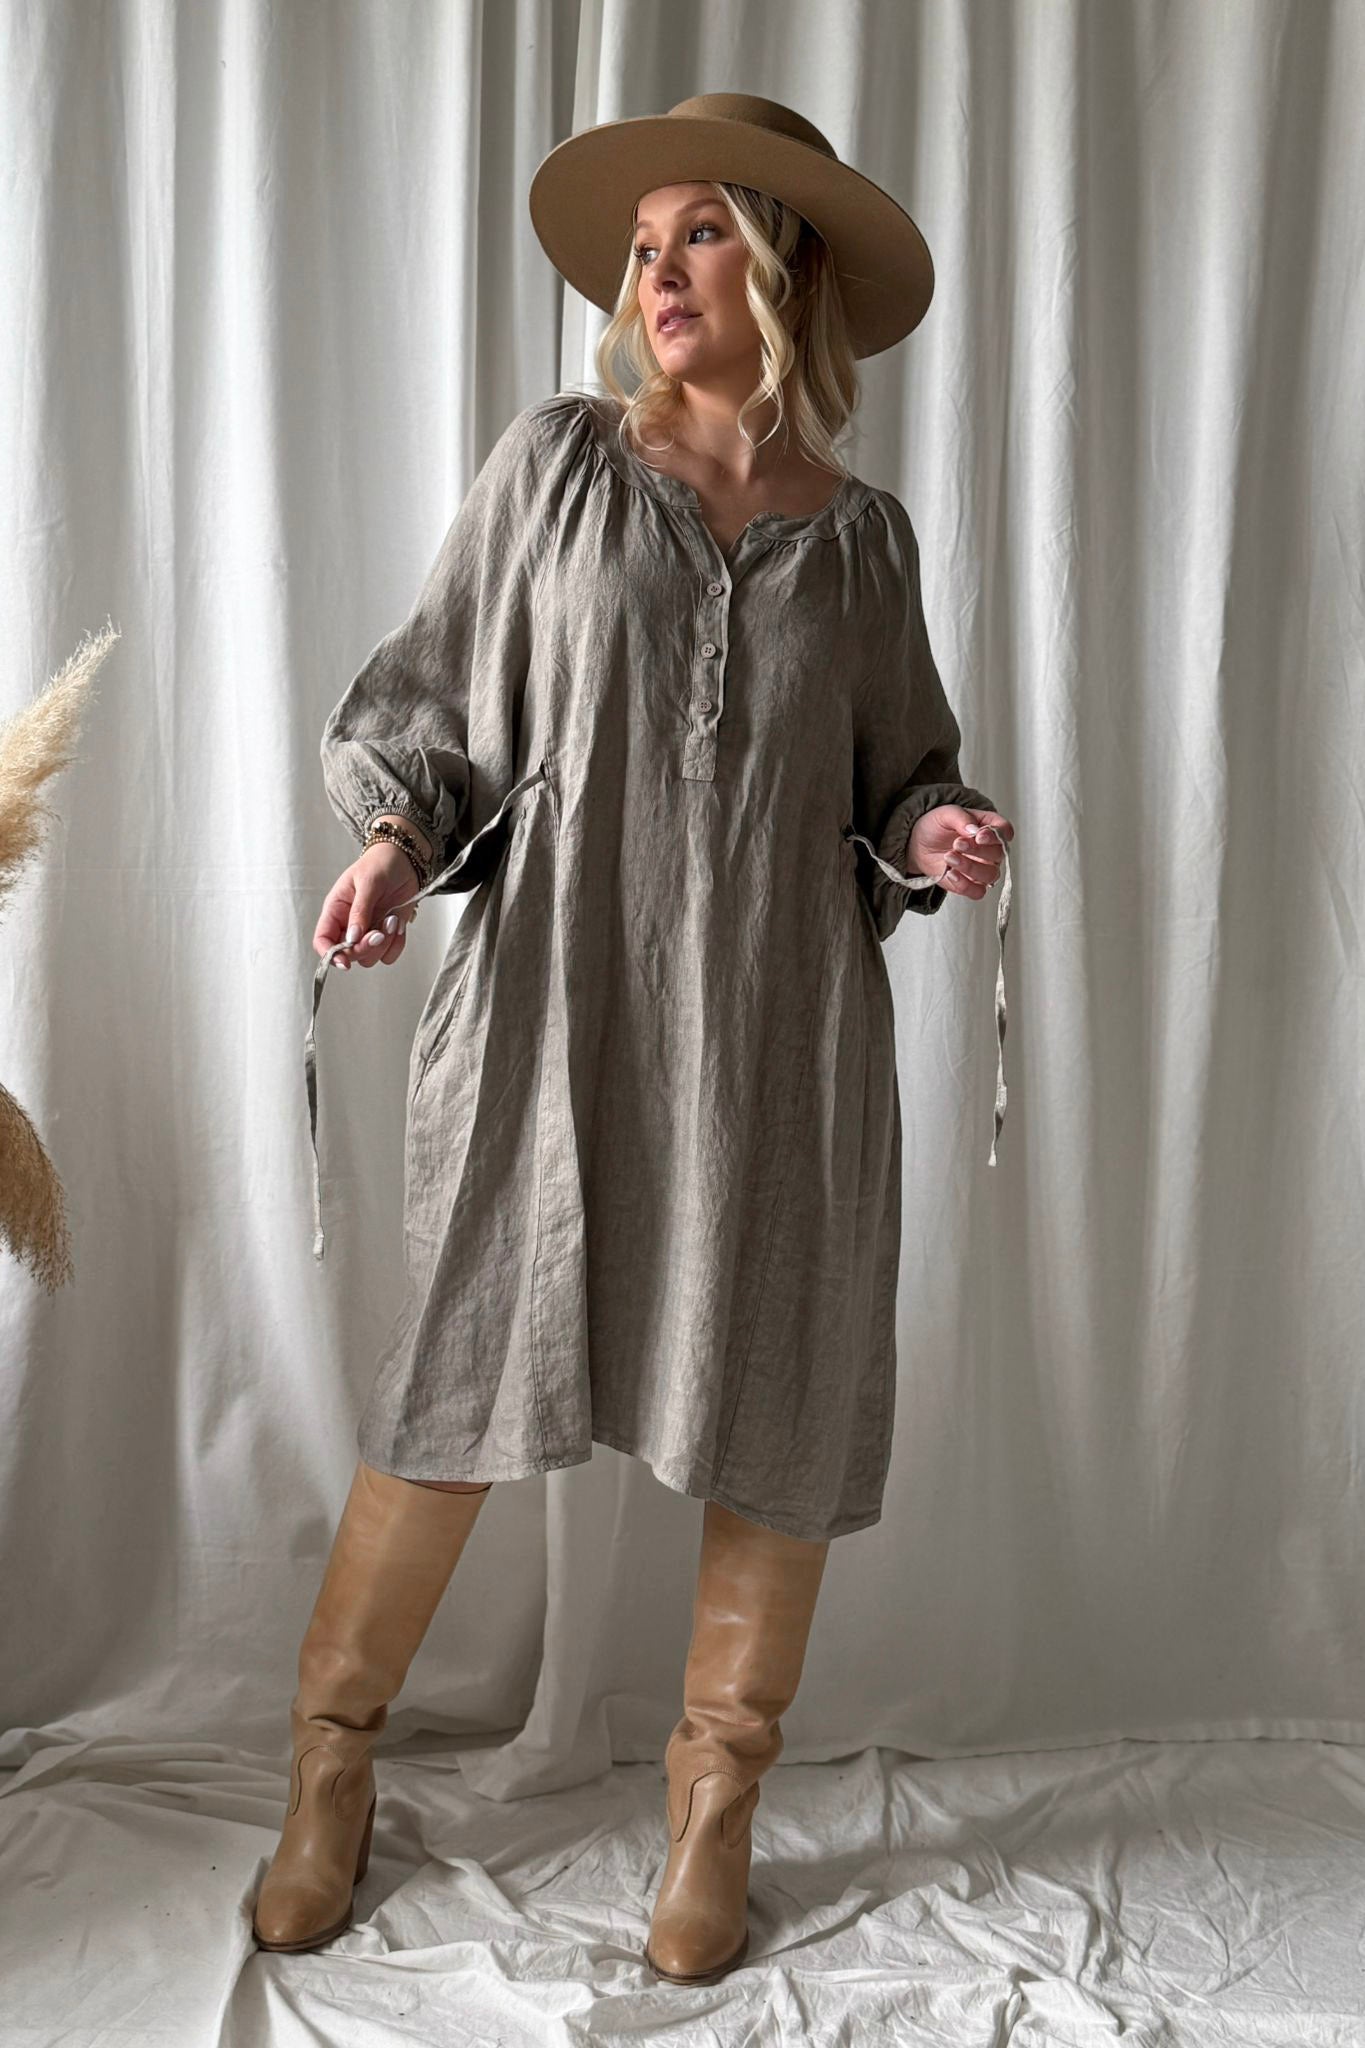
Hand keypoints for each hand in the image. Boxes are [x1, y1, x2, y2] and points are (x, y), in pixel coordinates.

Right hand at [313, 844, 421, 968]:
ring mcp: (368, 931)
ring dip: (384, 943)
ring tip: (392, 919)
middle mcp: (350, 924)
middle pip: (348, 954)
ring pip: (370, 958)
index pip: (323, 940)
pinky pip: (389, 955)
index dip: (330, 954)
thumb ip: (359, 910)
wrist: (405, 861)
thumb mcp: (368, 882)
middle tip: (379, 932)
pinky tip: (399, 925)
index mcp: (336, 910)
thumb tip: (353, 937)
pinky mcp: (387, 935)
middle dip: (365, 947)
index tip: (344, 962)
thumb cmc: (380, 864)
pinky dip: (397, 944)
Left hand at [907, 806, 1013, 898]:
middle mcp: (990, 849)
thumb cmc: (937, 826)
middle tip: (958, 844)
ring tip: (949, 857)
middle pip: (998, 854)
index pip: (1004, 831)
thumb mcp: (946, 814)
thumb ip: (962, 818)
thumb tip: (973, 830)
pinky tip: (950, 873)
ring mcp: (982, 868)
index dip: (996, 835)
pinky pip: (977, 891)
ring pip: (990, 875)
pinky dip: (965, 885)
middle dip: (978, 850)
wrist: (919, 843)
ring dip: (970, 867)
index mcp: (989, 827)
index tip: (979, 836)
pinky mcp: (970, 884)